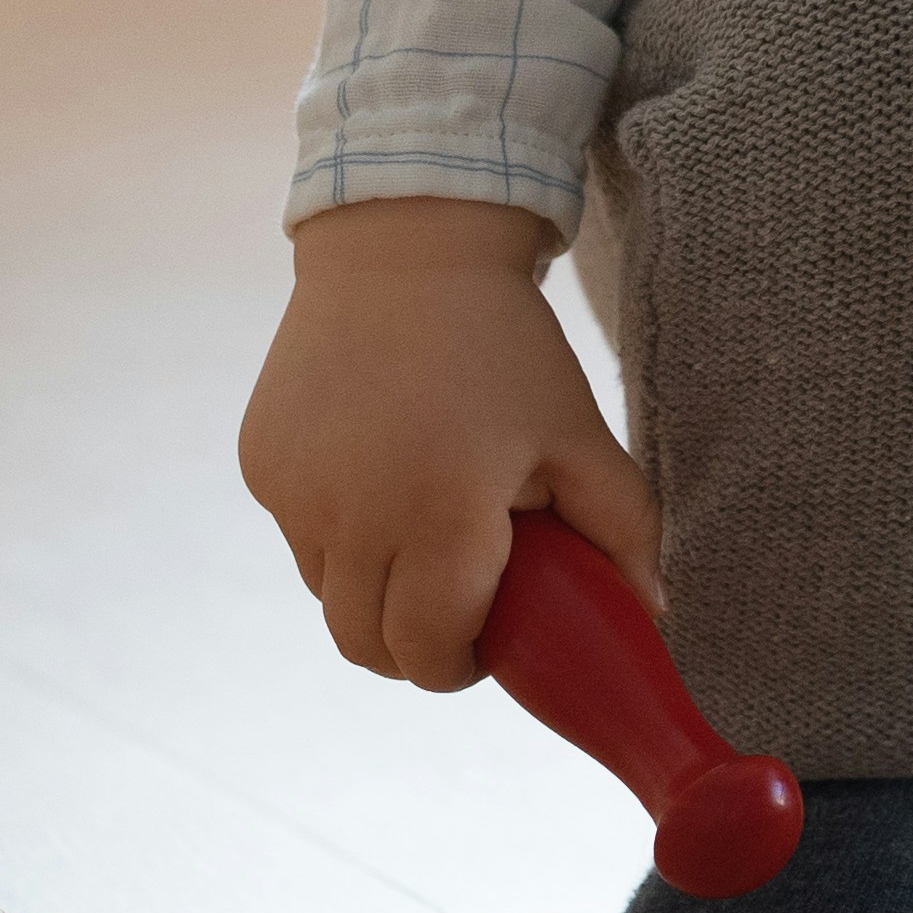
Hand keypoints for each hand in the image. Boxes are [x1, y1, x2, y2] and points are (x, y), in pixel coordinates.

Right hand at [235, 195, 661, 688]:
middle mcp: (350, 519)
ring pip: (329, 597)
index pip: (431, 652)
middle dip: (417, 645)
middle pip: (367, 646)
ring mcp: (293, 495)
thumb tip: (652, 613)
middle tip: (463, 602)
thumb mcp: (578, 434)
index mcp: (438, 518)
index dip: (465, 663)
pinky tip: (380, 467)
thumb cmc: (508, 348)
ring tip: (426, 520)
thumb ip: (621, 532)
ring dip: (376, 589)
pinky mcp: (260, 467)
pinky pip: (300, 536)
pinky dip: (340, 533)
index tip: (495, 636)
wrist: (406, 250)